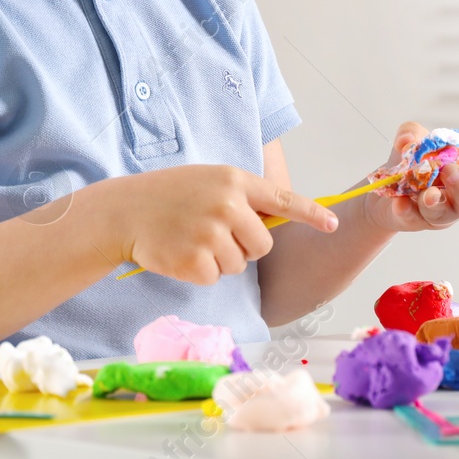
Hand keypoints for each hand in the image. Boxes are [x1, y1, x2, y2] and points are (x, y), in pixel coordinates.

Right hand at [110, 164, 338, 284]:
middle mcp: (226, 205)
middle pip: (263, 244)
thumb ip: (242, 197)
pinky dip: (200, 272)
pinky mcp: (194, 261)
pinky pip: (215, 277)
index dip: (311, 213)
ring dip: (220, 259)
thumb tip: (274, 221)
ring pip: (239, 264)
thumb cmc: (169, 195)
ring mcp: (210, 233)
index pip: (282, 200)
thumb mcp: (209, 181)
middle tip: (215, 234)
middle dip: (245, 246)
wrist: (125, 211)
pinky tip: (182, 254)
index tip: (333, 224)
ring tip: (192, 239)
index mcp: (234, 181)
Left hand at [363, 120, 458, 233]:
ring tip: (427, 193)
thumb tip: (408, 141)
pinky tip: (400, 202)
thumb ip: (413, 134)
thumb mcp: (413, 139)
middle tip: (449, 170)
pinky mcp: (415, 221)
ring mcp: (439, 213)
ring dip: (438, 203)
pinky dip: (407, 210)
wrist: (385, 184)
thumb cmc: (413, 162)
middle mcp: (458, 198)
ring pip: (447, 216)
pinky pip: (414, 220)